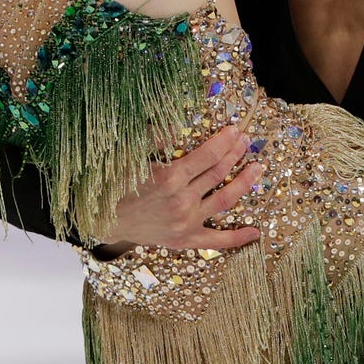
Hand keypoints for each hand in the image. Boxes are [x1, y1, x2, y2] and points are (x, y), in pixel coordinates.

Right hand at [96, 127, 264, 256]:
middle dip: (236, 154)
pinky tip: (255, 232)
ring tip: (257, 168)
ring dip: (244, 183)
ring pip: (224, 200)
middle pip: (218, 174)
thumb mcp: (132, 156)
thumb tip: (177, 122)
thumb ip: (155, 138)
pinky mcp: (185, 240)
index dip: (224, 141)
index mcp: (169, 178)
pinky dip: (237, 238)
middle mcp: (181, 200)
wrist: (106, 221)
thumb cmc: (118, 185)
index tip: (235, 131)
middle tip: (247, 141)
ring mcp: (186, 222)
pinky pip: (216, 241)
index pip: (207, 156)